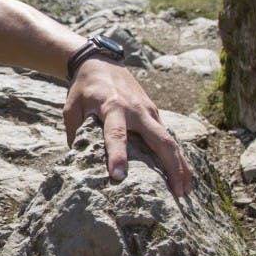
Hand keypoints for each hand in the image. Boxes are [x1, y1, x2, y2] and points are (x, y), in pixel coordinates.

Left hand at [63, 57, 192, 195]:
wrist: (101, 63)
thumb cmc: (84, 88)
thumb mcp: (71, 107)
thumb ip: (74, 133)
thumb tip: (77, 161)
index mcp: (112, 107)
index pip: (116, 134)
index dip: (118, 155)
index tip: (118, 176)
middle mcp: (136, 110)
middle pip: (160, 140)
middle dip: (171, 166)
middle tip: (178, 193)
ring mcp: (149, 112)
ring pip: (170, 140)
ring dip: (180, 165)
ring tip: (185, 191)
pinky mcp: (154, 113)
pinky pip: (168, 137)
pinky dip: (176, 156)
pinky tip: (181, 174)